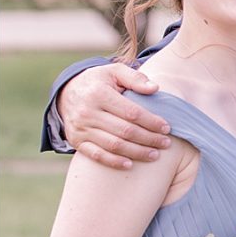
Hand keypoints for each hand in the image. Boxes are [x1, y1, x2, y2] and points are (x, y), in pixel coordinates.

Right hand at [58, 61, 172, 168]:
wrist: (68, 91)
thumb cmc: (99, 80)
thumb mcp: (115, 71)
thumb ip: (135, 78)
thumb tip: (155, 88)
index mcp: (99, 94)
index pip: (131, 112)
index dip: (151, 121)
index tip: (167, 127)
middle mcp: (87, 113)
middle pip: (124, 131)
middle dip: (148, 139)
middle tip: (166, 143)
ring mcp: (80, 129)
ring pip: (112, 145)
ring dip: (136, 152)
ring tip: (154, 155)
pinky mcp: (76, 141)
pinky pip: (96, 155)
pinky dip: (113, 162)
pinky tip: (130, 165)